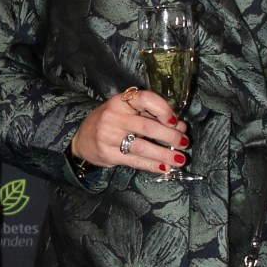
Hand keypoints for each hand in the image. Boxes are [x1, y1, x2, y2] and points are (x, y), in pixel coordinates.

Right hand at [71, 89, 187, 174]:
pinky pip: (134, 160)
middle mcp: (113, 116)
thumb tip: (180, 126)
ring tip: (180, 159)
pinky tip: (164, 167)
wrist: (82, 138)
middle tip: (184, 143)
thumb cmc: (111, 122)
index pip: (145, 99)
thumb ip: (151, 115)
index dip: (163, 109)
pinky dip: (152, 165)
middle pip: (147, 126)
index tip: (176, 121)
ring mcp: (108, 136)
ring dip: (164, 153)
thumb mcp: (126, 111)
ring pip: (142, 146)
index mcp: (120, 101)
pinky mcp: (107, 154)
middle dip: (170, 136)